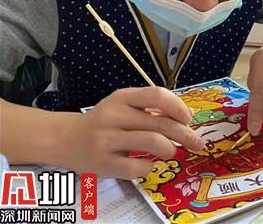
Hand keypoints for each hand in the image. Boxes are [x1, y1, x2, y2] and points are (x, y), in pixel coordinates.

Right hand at [57, 87, 203, 178]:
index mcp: (122, 97)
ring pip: (153, 143)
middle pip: (160, 123)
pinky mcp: (104, 163)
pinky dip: (150, 167)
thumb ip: (153, 108)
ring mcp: (107, 140)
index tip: (188, 118)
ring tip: (170, 151)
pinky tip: (148, 164)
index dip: (178, 107)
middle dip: (185, 134)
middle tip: (197, 143)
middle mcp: (114, 116)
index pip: (156, 95)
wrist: (65, 139)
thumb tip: (189, 115)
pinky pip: (138, 167)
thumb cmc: (104, 121)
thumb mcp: (125, 106)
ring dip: (170, 149)